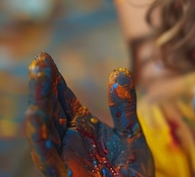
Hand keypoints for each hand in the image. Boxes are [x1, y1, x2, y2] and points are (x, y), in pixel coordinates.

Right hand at [25, 52, 153, 175]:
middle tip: (40, 65)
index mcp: (81, 125)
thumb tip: (121, 71)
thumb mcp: (131, 132)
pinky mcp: (66, 175)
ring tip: (36, 96)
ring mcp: (65, 158)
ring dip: (38, 116)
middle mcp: (68, 139)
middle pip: (49, 111)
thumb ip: (125, 106)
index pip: (61, 98)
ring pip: (44, 136)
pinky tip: (38, 123)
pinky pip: (49, 161)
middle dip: (43, 89)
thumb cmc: (131, 168)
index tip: (44, 58)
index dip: (53, 79)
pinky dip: (43, 143)